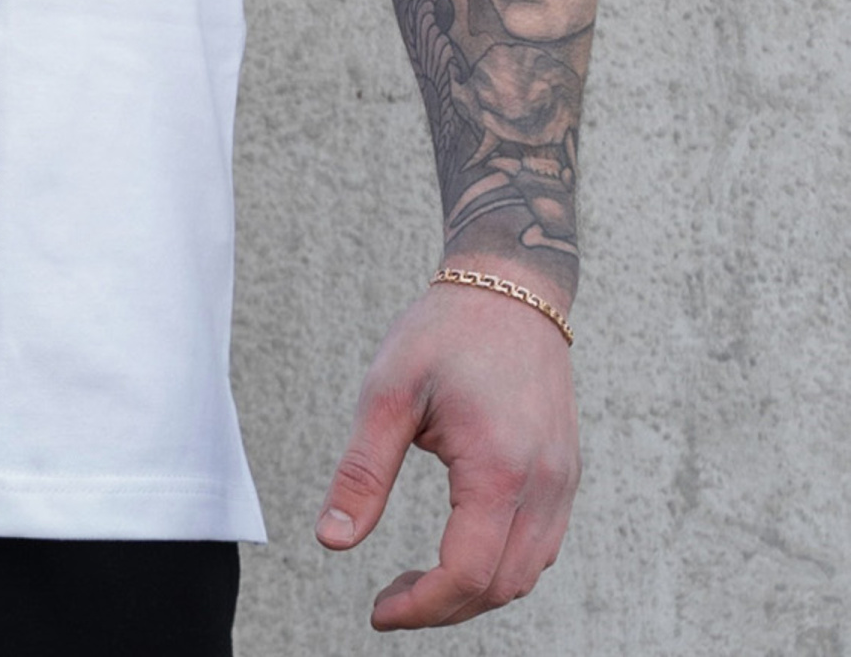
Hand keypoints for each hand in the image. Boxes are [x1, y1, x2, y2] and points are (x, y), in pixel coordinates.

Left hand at [317, 279, 579, 628]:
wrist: (510, 287)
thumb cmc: (444, 332)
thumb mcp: (388, 392)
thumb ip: (362, 472)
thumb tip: (331, 542)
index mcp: (499, 468)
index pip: (466, 574)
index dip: (421, 607)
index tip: (378, 611)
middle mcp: (544, 485)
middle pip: (500, 587)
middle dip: (443, 608)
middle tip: (389, 599)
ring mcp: (563, 481)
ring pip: (526, 574)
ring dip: (474, 592)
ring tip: (419, 580)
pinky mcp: (566, 473)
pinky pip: (542, 546)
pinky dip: (501, 565)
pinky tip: (460, 547)